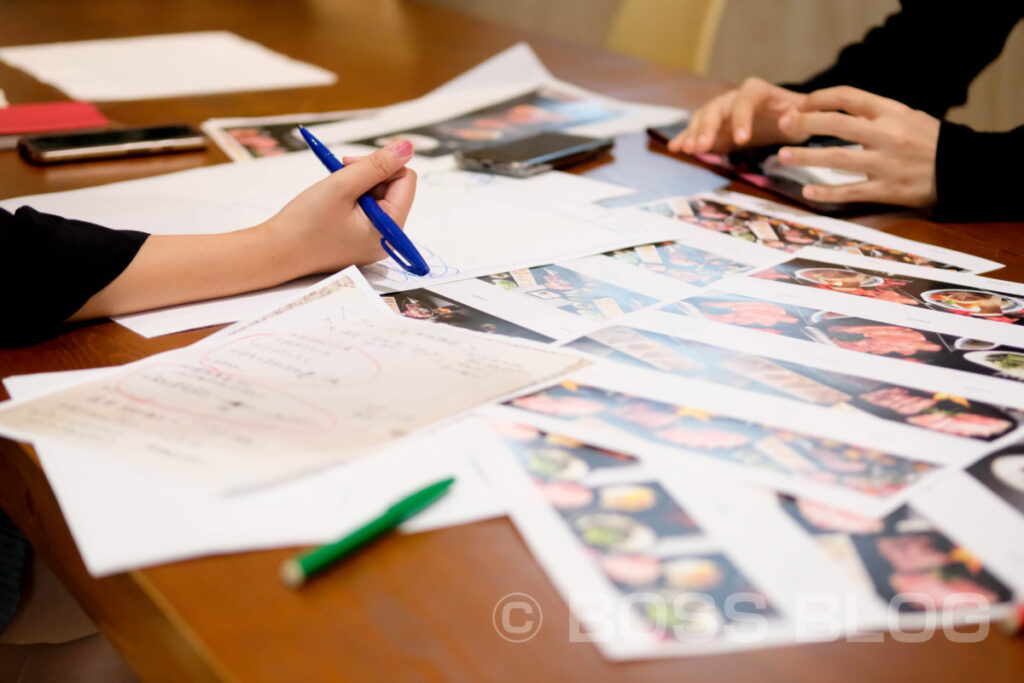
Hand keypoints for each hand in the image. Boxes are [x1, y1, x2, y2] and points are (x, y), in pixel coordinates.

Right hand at [262, 140, 417, 273]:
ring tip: (333, 194)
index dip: (381, 165)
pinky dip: (352, 199)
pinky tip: (333, 203)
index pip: (405, 180)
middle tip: (338, 178)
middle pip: (394, 188)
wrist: (275, 253)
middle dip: (368, 176)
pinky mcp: (361, 241)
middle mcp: (388, 240)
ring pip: (379, 196)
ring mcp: (374, 242)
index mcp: (390, 230)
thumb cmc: (304, 224)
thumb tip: (407, 147)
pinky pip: (368, 210)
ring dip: (358, 186)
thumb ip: (377, 165)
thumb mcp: (342, 186)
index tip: (349, 166)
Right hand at [668, 77, 807, 154]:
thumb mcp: (807, 115)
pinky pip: (697, 130)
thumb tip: (787, 120)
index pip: (745, 100)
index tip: (741, 141)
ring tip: (688, 150)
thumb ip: (800, 116)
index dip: (741, 119)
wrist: (789, 117)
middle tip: (702, 146)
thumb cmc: (800, 115)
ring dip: (694, 133)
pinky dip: (686, 138)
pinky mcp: (714, 126)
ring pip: (703, 118)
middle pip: (716, 108)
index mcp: (758, 90)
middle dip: (708, 128)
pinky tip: (675, 148)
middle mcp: (735, 97)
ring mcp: (722, 110)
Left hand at [776, 86, 939, 206]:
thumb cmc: (929, 141)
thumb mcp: (906, 116)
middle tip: (781, 125)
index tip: (799, 104)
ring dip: (806, 156)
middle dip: (804, 123)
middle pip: (836, 124)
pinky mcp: (888, 190)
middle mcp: (887, 134)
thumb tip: (833, 110)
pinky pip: (852, 191)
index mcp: (891, 112)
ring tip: (781, 156)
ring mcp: (887, 163)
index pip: (848, 96)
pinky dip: (827, 191)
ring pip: (837, 157)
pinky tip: (807, 191)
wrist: (963, 169)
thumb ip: (874, 114)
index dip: (819, 98)